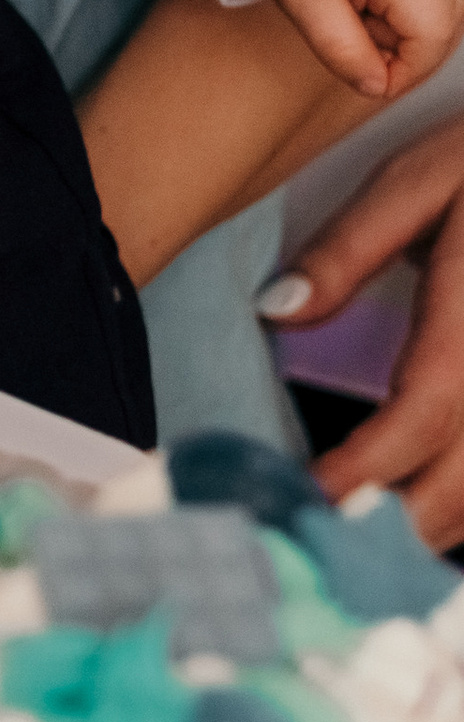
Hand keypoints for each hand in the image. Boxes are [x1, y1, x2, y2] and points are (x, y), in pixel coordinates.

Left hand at [257, 0, 463, 99]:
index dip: (404, 73)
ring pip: (441, 9)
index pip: (433, 41)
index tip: (364, 78)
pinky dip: (405, 0)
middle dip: (400, 49)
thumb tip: (377, 87)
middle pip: (443, 28)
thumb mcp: (304, 0)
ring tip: (354, 4)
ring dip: (402, 24)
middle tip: (348, 33)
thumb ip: (343, 50)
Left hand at [265, 114, 463, 539]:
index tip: (301, 499)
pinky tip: (419, 509)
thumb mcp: (420, 180)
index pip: (419, 416)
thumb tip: (276, 308)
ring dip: (431, 528)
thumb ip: (349, 249)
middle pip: (462, 483)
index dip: (361, 472)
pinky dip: (463, 506)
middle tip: (314, 541)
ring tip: (358, 540)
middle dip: (389, 526)